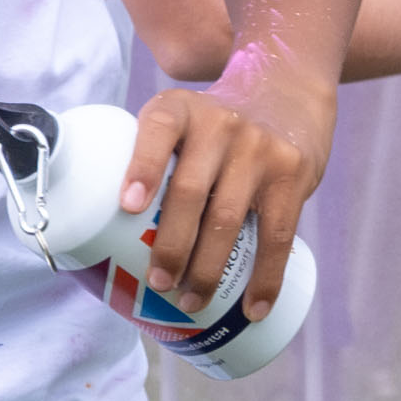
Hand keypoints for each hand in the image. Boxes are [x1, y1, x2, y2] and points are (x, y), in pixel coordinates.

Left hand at [116, 73, 324, 321]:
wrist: (287, 92)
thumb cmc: (215, 127)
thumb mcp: (184, 119)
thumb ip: (152, 160)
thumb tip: (107, 243)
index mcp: (181, 110)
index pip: (158, 129)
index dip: (141, 167)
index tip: (128, 207)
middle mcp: (220, 124)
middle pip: (188, 190)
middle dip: (170, 244)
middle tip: (158, 282)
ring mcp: (259, 149)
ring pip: (227, 219)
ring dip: (206, 269)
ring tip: (190, 301)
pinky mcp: (293, 174)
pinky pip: (277, 235)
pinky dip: (265, 278)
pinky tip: (254, 308)